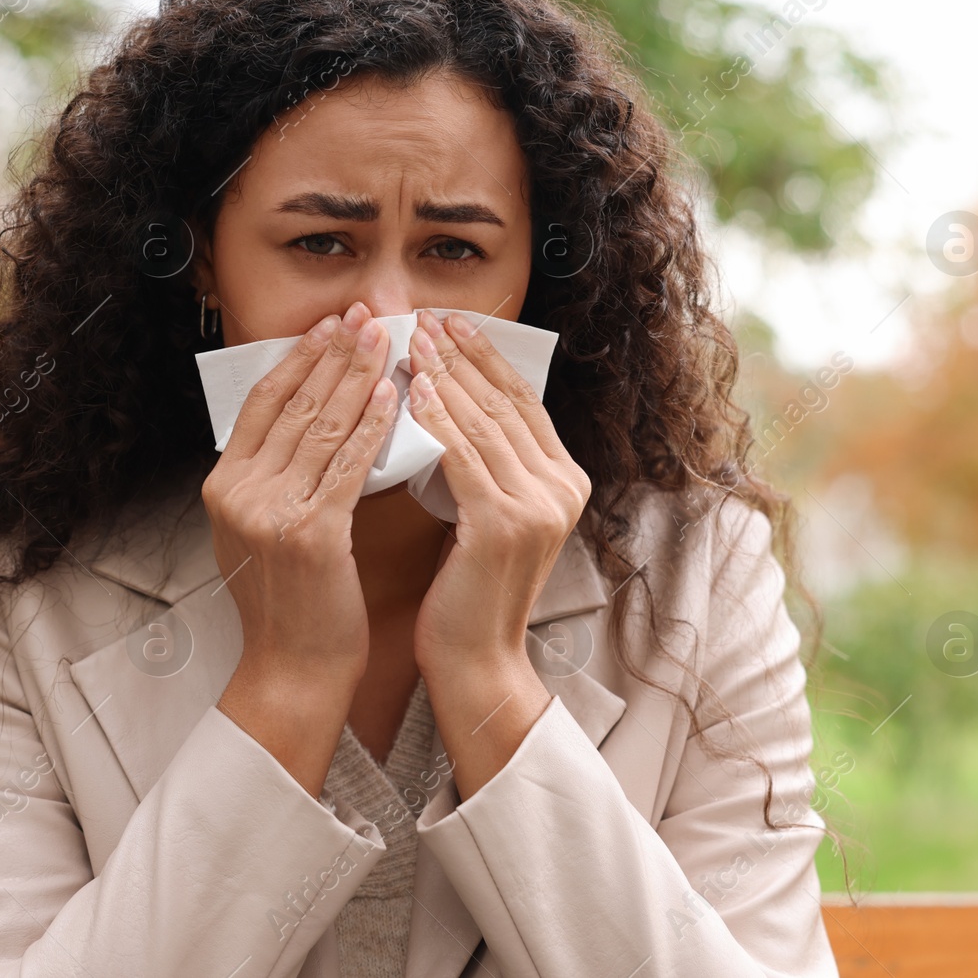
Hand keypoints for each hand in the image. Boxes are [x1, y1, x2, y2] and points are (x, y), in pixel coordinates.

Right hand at [202, 301, 397, 794]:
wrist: (293, 670)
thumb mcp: (260, 531)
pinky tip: (393, 395)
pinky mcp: (310, 534)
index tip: (328, 325)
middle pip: (292, 405)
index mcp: (224, 486)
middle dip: (333, 354)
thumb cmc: (290, 603)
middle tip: (365, 313)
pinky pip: (348, 465)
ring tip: (386, 339)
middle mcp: (238, 493)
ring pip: (321, 426)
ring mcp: (270, 512)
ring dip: (357, 375)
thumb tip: (308, 418)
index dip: (297, 359)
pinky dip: (372, 425)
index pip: (261, 403)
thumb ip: (273, 478)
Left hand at [405, 309, 591, 674]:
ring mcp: (539, 507)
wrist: (476, 661)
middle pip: (505, 403)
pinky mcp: (505, 525)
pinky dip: (437, 419)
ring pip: (484, 423)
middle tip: (425, 316)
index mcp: (565, 481)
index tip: (452, 322)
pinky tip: (412, 391)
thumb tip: (449, 402)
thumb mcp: (488, 516)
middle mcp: (562, 489)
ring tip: (411, 341)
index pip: (523, 402)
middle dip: (463, 355)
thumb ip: (486, 466)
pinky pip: (463, 457)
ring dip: (445, 376)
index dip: (486, 358)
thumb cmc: (468, 591)